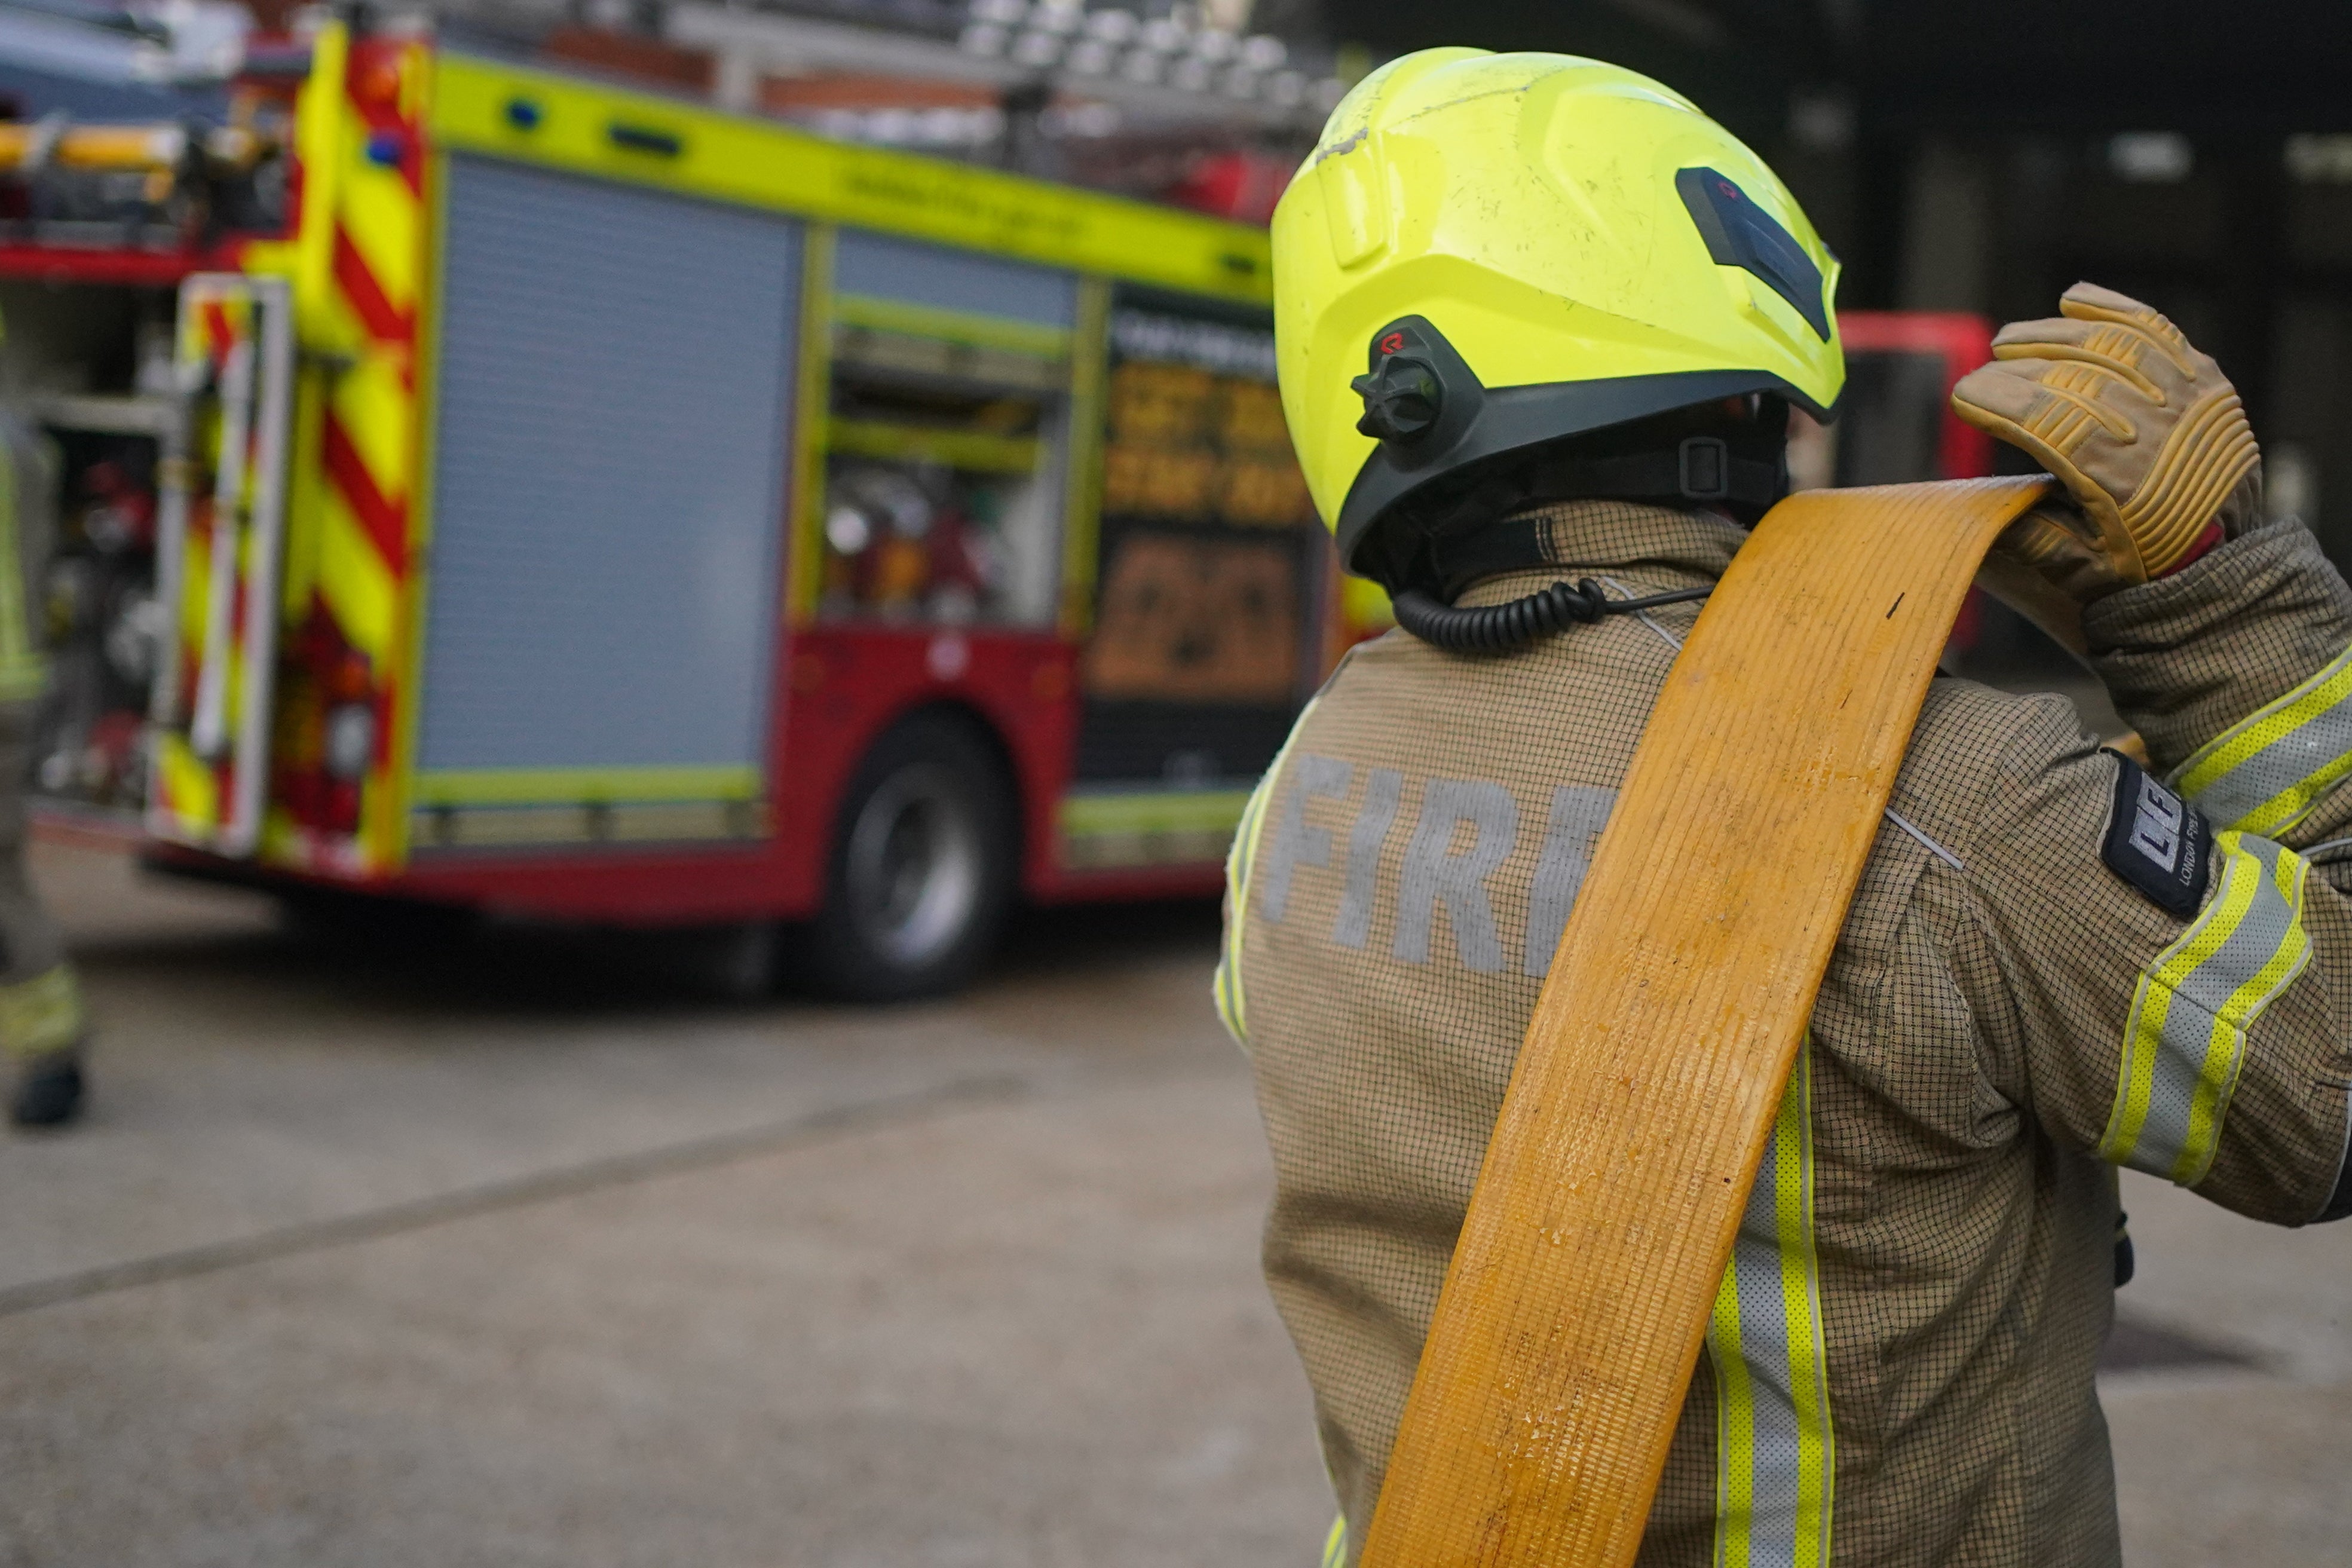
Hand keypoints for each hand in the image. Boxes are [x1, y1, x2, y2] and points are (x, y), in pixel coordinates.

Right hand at [1953, 283, 2262, 596]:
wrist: (2228, 564)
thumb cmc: (2145, 570)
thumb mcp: (2082, 574)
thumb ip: (2031, 538)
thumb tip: (1979, 508)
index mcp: (2124, 485)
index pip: (2052, 422)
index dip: (2001, 402)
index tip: (1964, 395)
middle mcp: (2161, 433)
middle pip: (2076, 379)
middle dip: (2018, 369)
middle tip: (1982, 373)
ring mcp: (2189, 401)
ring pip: (2114, 346)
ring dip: (2055, 336)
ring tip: (2011, 337)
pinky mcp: (2207, 384)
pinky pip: (2159, 333)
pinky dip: (2114, 313)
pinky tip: (2074, 301)